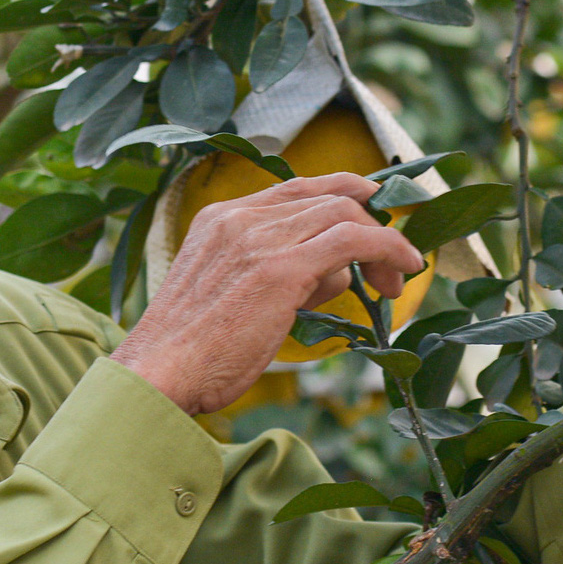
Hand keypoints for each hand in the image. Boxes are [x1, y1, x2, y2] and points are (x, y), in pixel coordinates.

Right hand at [110, 173, 424, 415]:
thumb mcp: (234, 297)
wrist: (158, 374)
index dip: (341, 194)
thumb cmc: (192, 353)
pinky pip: (353, 241)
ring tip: (395, 280)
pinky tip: (404, 269)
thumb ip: (283, 273)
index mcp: (219, 218)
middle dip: (370, 221)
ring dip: (383, 242)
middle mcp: (239, 218)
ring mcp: (260, 239)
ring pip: (343, 213)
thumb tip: (339, 273)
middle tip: (393, 258)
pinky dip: (388, 248)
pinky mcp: (282, 268)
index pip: (294, 189)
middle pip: (325, 196)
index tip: (370, 213)